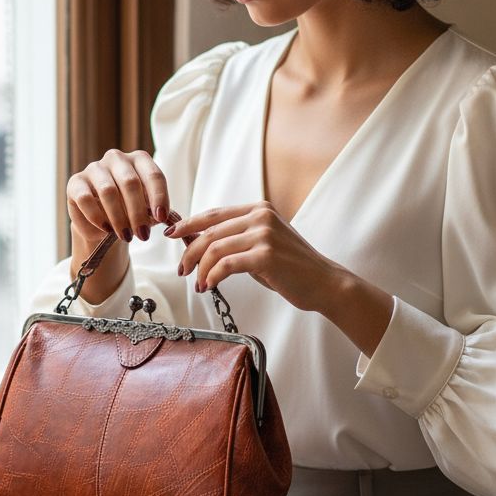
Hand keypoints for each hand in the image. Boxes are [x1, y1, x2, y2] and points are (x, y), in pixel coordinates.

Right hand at [66, 149, 169, 247]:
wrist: (102, 221)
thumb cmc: (129, 211)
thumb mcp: (147, 210)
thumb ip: (155, 211)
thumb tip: (162, 218)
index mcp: (139, 160)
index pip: (154, 175)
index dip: (159, 197)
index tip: (161, 218)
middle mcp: (117, 158)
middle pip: (130, 182)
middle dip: (138, 212)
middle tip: (143, 235)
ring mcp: (95, 168)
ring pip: (108, 191)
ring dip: (119, 218)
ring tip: (126, 236)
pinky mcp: (76, 182)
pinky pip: (86, 199)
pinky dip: (97, 217)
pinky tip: (106, 229)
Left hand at [167, 202, 341, 312]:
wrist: (323, 282)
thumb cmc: (290, 268)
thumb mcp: (260, 245)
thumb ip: (234, 240)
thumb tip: (195, 243)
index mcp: (258, 209)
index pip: (214, 214)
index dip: (189, 224)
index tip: (171, 234)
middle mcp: (260, 216)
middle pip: (210, 231)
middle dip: (190, 252)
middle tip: (181, 269)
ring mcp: (264, 234)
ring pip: (215, 248)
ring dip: (200, 268)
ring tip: (197, 283)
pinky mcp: (266, 255)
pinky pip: (226, 264)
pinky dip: (212, 276)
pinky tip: (209, 285)